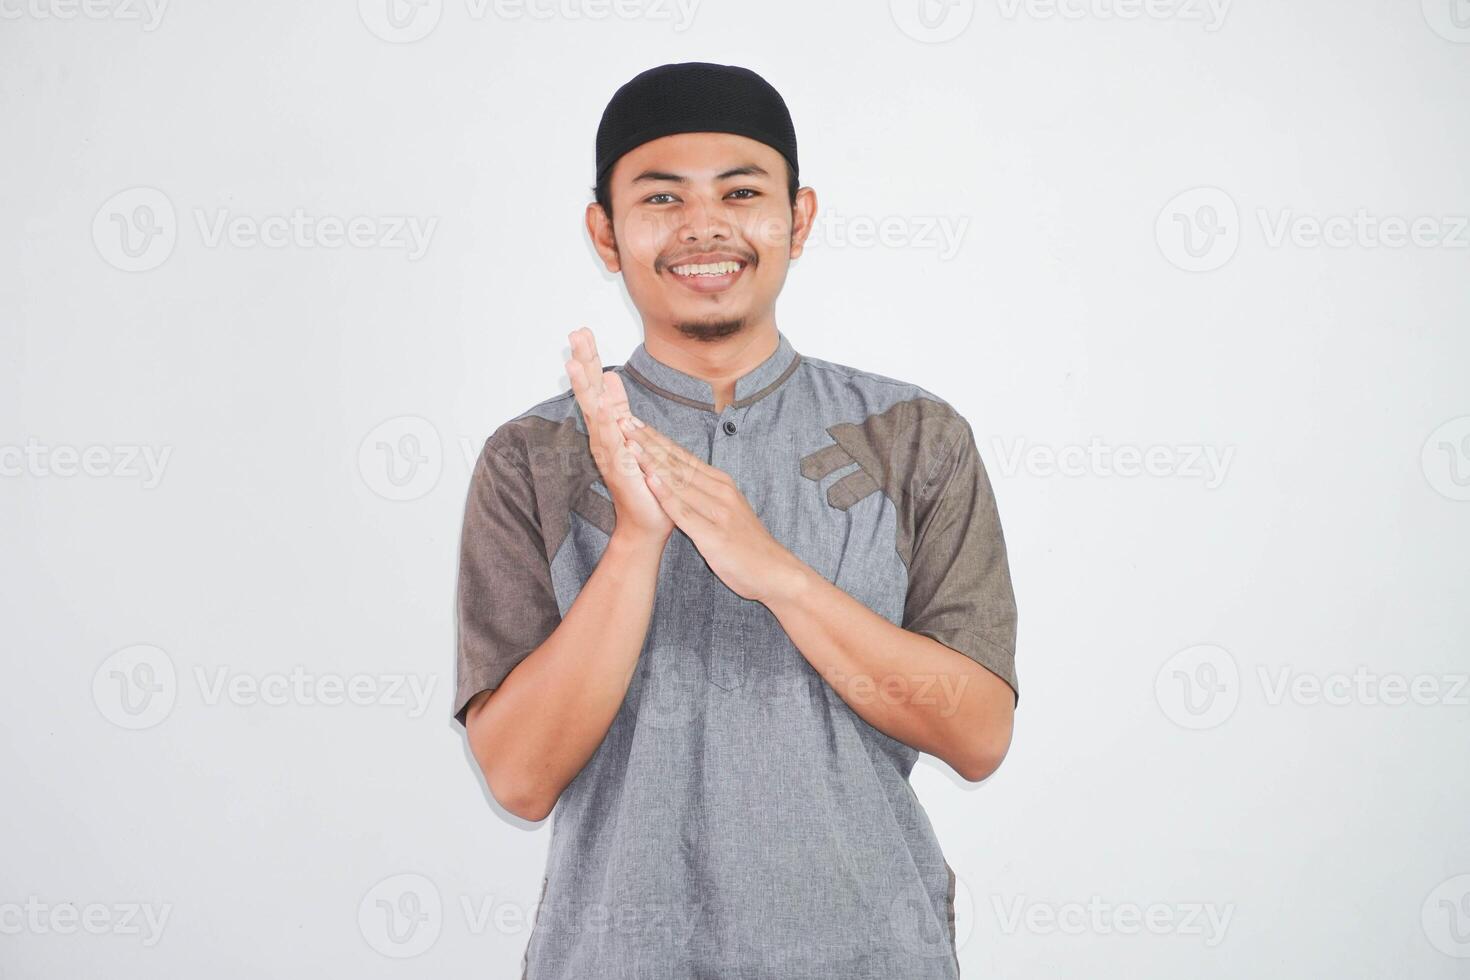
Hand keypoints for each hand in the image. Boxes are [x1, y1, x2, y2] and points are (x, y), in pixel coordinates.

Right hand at [564, 328, 673, 544]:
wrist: (646, 524)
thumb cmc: (643, 483)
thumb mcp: (632, 435)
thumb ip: (619, 407)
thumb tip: (612, 377)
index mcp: (610, 427)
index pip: (597, 387)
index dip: (590, 360)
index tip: (582, 331)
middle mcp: (604, 437)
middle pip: (590, 393)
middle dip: (583, 363)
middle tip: (575, 334)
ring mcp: (608, 451)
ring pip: (594, 412)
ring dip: (586, 387)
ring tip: (575, 362)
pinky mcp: (619, 466)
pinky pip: (611, 440)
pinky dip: (604, 421)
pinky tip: (599, 404)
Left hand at [616, 412, 805, 603]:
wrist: (774, 571)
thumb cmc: (748, 545)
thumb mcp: (727, 510)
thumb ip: (707, 495)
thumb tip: (684, 481)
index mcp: (721, 483)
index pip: (683, 456)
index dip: (657, 438)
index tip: (635, 422)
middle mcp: (719, 491)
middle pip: (677, 462)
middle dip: (649, 441)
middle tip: (624, 421)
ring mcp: (717, 511)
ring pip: (678, 480)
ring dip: (652, 461)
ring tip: (629, 444)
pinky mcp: (713, 534)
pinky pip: (684, 510)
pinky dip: (665, 494)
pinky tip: (649, 480)